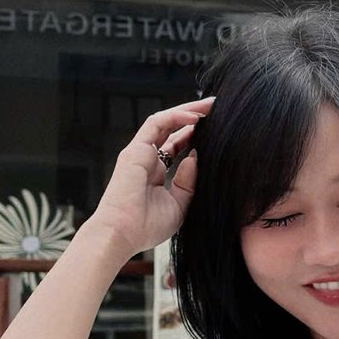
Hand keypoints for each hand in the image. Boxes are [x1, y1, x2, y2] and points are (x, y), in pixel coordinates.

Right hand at [85, 97, 213, 259]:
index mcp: (154, 173)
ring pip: (165, 121)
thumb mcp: (179, 205)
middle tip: (215, 109)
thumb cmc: (146, 226)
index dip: (193, 136)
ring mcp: (139, 153)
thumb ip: (188, 182)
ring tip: (210, 105)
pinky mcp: (135, 149)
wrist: (123, 234)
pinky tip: (195, 117)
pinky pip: (157, 123)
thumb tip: (195, 157)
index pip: (175, 146)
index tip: (214, 130)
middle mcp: (146, 159)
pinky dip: (176, 116)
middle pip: (171, 130)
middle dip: (193, 118)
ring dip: (187, 111)